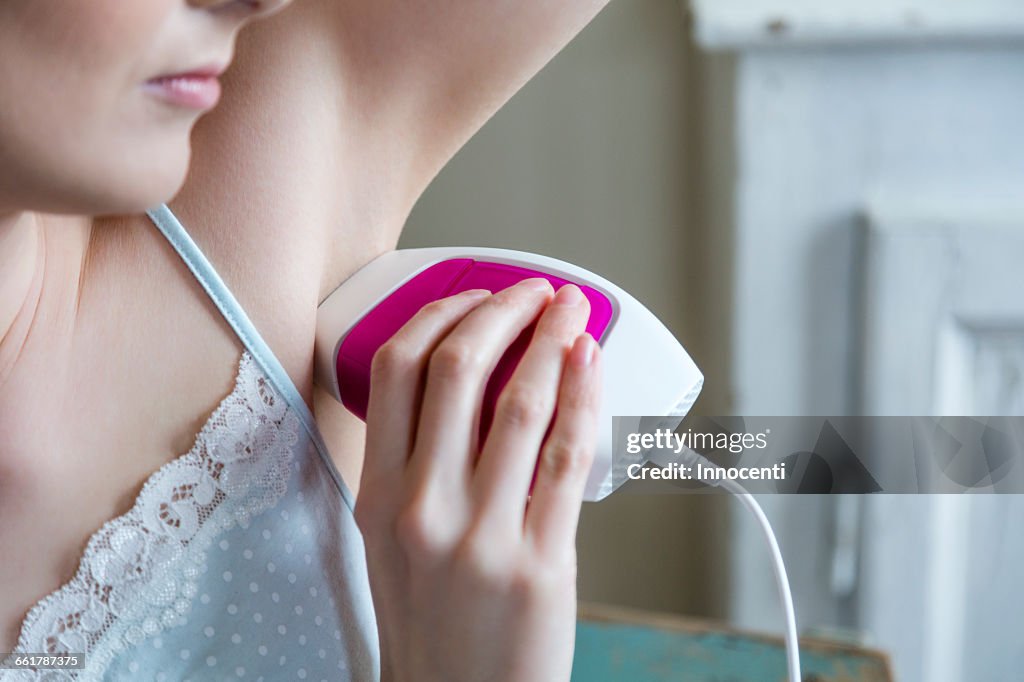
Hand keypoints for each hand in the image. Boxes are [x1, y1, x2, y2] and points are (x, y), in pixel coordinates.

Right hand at [355, 278, 601, 681]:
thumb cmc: (432, 623)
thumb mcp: (392, 541)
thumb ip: (414, 465)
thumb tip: (466, 384)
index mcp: (378, 496)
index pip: (396, 372)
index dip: (440, 315)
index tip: (473, 295)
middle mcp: (421, 508)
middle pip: (457, 369)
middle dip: (503, 311)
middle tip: (534, 291)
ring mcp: (480, 535)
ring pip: (520, 403)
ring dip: (553, 341)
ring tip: (574, 313)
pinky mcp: (539, 561)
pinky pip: (567, 457)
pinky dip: (585, 398)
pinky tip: (593, 366)